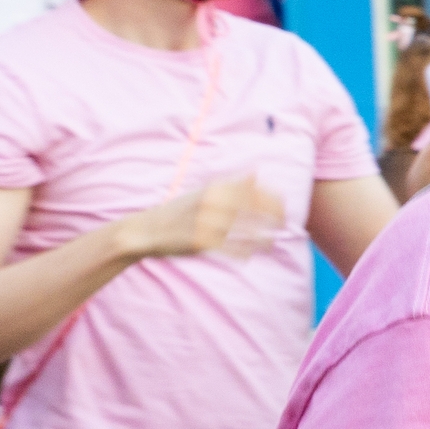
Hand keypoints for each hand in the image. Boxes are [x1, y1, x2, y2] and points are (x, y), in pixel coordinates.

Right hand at [121, 171, 280, 264]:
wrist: (146, 230)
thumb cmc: (180, 212)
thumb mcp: (204, 193)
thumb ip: (231, 185)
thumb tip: (255, 172)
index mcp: (213, 189)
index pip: (252, 190)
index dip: (272, 199)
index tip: (284, 208)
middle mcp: (211, 203)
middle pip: (252, 208)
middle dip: (272, 217)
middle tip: (283, 225)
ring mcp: (205, 222)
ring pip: (243, 230)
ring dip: (261, 238)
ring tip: (271, 244)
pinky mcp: (199, 240)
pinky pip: (228, 247)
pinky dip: (242, 252)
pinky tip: (249, 256)